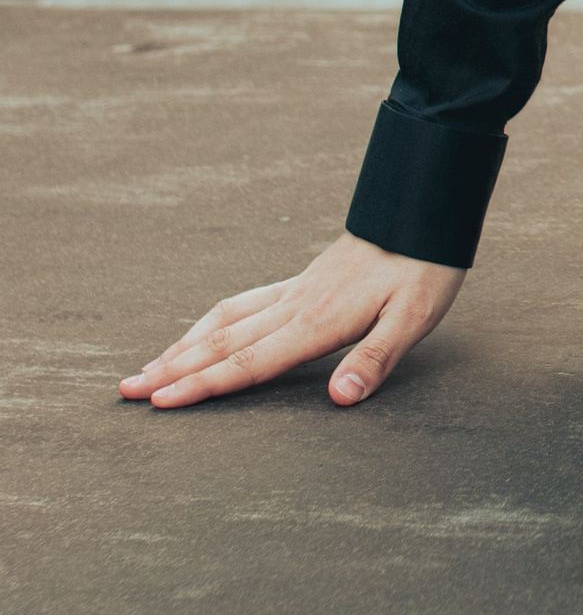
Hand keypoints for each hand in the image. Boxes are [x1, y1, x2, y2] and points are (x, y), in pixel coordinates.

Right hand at [119, 232, 464, 410]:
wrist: (423, 214)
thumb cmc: (423, 268)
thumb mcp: (413, 319)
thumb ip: (375, 360)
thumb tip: (340, 399)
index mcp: (317, 321)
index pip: (249, 362)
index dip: (204, 385)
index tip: (161, 401)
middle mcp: (295, 305)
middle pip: (223, 343)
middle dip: (172, 370)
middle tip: (126, 391)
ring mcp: (294, 291)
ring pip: (225, 321)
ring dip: (183, 346)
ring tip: (147, 368)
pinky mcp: (301, 282)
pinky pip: (243, 304)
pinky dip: (210, 323)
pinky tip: (200, 333)